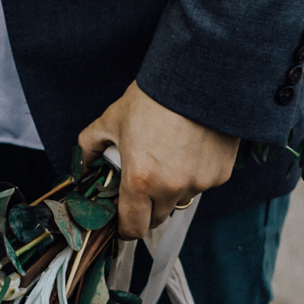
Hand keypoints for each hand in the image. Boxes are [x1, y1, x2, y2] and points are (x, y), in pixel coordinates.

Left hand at [78, 82, 239, 238]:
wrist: (198, 76)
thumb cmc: (153, 98)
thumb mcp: (112, 119)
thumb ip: (91, 146)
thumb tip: (83, 165)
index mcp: (140, 180)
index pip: (132, 227)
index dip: (125, 226)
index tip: (123, 217)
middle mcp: (171, 188)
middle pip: (156, 218)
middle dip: (147, 208)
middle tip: (143, 182)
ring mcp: (199, 183)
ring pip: (180, 200)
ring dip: (172, 190)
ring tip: (169, 157)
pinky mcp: (221, 174)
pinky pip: (203, 185)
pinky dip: (195, 174)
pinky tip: (191, 149)